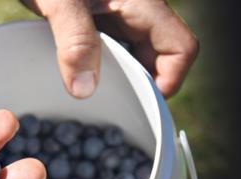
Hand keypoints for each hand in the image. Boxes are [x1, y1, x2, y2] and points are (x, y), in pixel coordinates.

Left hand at [23, 0, 198, 98]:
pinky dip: (103, 68)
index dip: (168, 81)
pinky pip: (114, 52)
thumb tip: (84, 89)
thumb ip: (74, 40)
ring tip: (93, 93)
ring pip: (136, 57)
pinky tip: (80, 77)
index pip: (180, 48)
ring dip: (120, 78)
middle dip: (140, 85)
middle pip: (159, 58)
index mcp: (142, 3)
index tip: (138, 103)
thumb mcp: (60, 2)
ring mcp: (119, 17)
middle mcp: (137, 12)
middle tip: (110, 105)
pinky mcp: (100, 22)